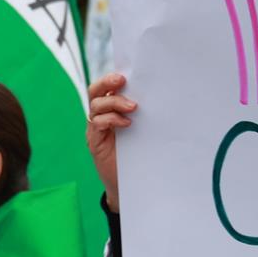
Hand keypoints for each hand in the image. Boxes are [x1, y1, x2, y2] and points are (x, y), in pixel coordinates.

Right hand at [86, 72, 135, 212]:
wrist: (130, 182)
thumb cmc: (140, 152)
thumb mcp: (144, 128)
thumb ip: (145, 114)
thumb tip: (163, 96)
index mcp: (112, 107)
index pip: (107, 86)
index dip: (113, 77)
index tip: (127, 74)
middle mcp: (101, 114)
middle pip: (96, 91)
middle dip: (107, 82)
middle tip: (122, 81)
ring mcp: (96, 128)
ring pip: (96, 105)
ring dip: (114, 102)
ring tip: (133, 107)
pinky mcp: (94, 141)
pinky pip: (97, 124)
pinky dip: (111, 120)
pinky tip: (126, 124)